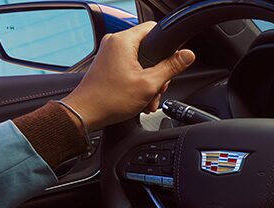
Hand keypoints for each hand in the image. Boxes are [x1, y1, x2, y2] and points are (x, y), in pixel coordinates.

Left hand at [62, 21, 195, 129]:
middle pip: (149, 48)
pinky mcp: (108, 64)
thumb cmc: (110, 99)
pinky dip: (138, 81)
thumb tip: (188, 55)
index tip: (172, 61)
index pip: (154, 28)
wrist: (86, 113)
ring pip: (141, 60)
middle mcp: (114, 43)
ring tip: (148, 97)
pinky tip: (141, 97)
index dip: (168, 45)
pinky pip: (130, 67)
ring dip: (149, 80)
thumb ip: (171, 67)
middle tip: (158, 87)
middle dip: (158, 70)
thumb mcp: (149, 84)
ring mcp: (109, 53)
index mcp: (123, 41)